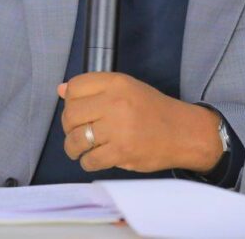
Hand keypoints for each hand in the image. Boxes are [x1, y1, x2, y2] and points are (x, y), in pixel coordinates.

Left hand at [57, 73, 221, 173]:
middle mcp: (115, 102)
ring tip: (80, 148)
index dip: (70, 100)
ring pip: (75, 140)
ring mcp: (118, 128)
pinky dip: (88, 162)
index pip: (75, 87)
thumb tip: (61, 89)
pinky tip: (96, 158)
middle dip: (68, 127)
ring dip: (73, 147)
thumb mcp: (127, 88)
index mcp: (116, 83)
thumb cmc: (153, 110)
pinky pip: (89, 160)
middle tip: (78, 132)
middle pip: (70, 115)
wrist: (183, 132)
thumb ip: (95, 88)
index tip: (78, 110)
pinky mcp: (121, 152)